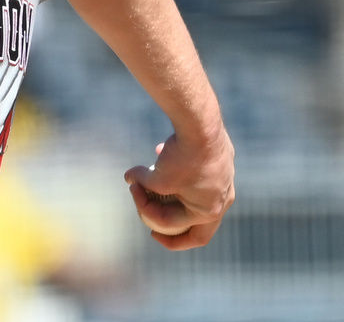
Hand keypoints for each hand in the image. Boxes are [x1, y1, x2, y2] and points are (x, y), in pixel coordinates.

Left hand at [124, 129, 234, 249]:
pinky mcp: (223, 163)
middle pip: (195, 227)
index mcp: (209, 212)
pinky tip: (160, 151)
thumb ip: (142, 183)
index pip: (171, 223)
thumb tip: (130, 179)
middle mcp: (223, 200)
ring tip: (155, 186)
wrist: (202, 124)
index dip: (145, 210)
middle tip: (155, 233)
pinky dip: (181, 171)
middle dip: (173, 232)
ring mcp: (226, 182)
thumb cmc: (181, 157)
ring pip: (197, 196)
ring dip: (174, 195)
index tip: (132, 189)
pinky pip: (200, 174)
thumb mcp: (157, 178)